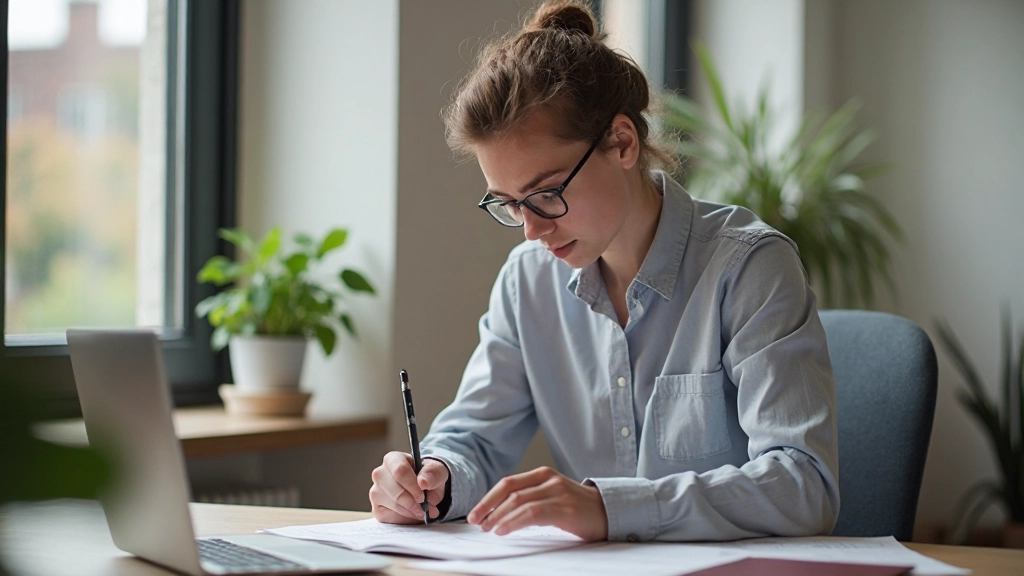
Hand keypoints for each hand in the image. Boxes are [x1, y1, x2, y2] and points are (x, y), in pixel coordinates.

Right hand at [369, 451, 447, 523]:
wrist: (425, 490)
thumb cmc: (428, 477)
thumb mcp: (437, 471)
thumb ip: (433, 473)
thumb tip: (424, 482)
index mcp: (393, 459)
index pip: (400, 471)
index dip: (412, 486)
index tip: (423, 496)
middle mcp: (380, 474)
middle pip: (395, 491)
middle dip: (413, 503)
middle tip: (426, 508)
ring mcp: (376, 492)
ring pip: (393, 506)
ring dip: (412, 512)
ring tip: (424, 511)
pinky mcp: (377, 509)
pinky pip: (391, 518)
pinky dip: (406, 519)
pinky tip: (413, 514)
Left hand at [467, 466, 607, 540]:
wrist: (610, 512)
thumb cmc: (578, 509)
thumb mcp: (552, 496)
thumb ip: (531, 498)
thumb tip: (500, 513)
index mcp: (542, 475)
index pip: (507, 483)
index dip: (488, 498)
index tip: (475, 513)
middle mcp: (549, 479)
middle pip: (509, 490)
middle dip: (488, 507)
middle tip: (476, 522)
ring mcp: (558, 492)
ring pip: (519, 501)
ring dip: (498, 516)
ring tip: (488, 529)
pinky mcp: (565, 508)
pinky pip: (532, 513)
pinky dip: (514, 521)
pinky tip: (504, 530)